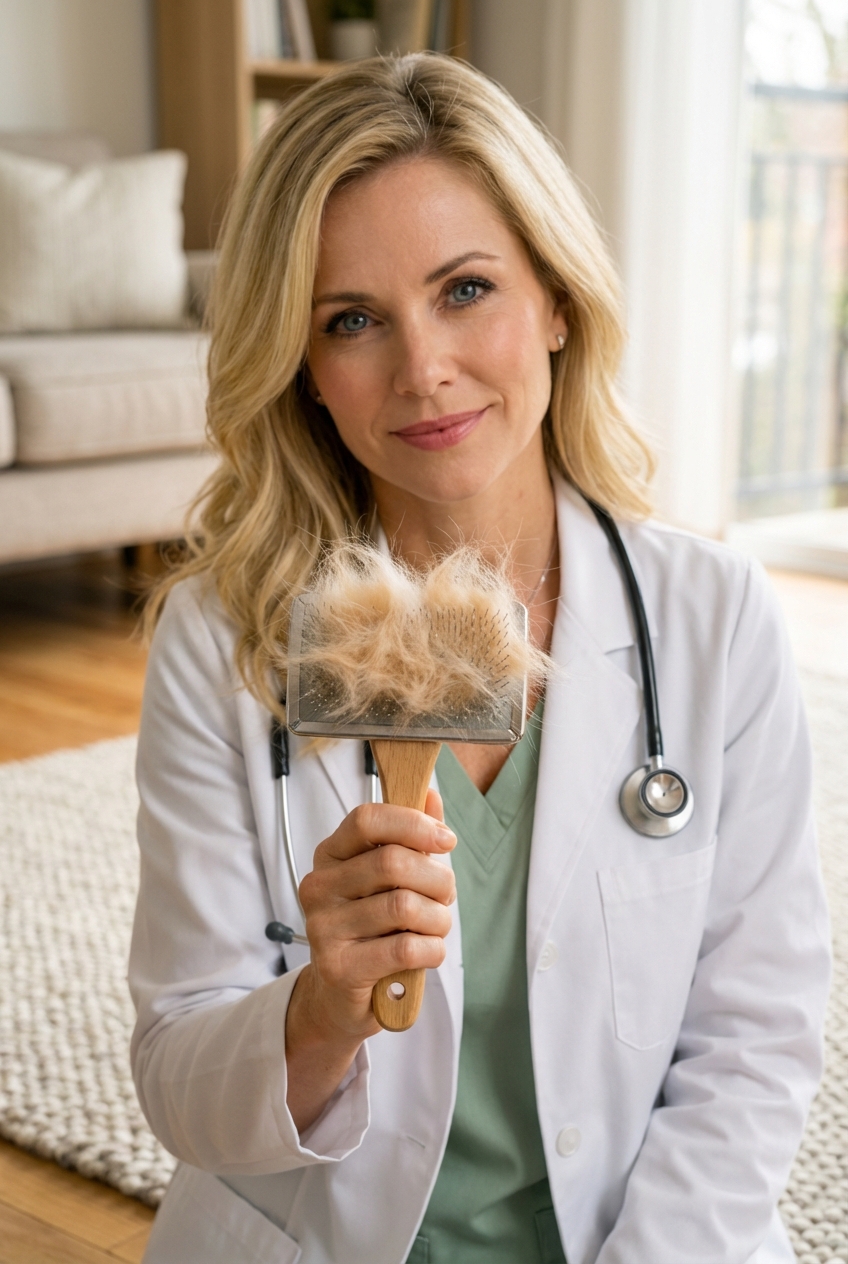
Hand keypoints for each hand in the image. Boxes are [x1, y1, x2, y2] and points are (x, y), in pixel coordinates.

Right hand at [284, 789, 455, 1130]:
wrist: (342, 994)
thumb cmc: (373, 928)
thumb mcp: (390, 879)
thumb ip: (410, 837)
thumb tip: (431, 794)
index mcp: (330, 855)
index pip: (367, 819)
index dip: (413, 823)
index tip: (445, 840)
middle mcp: (319, 887)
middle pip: (393, 862)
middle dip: (437, 878)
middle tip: (446, 896)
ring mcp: (323, 928)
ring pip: (404, 906)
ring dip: (438, 918)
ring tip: (437, 927)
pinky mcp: (337, 967)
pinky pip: (404, 947)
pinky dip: (431, 949)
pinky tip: (427, 952)